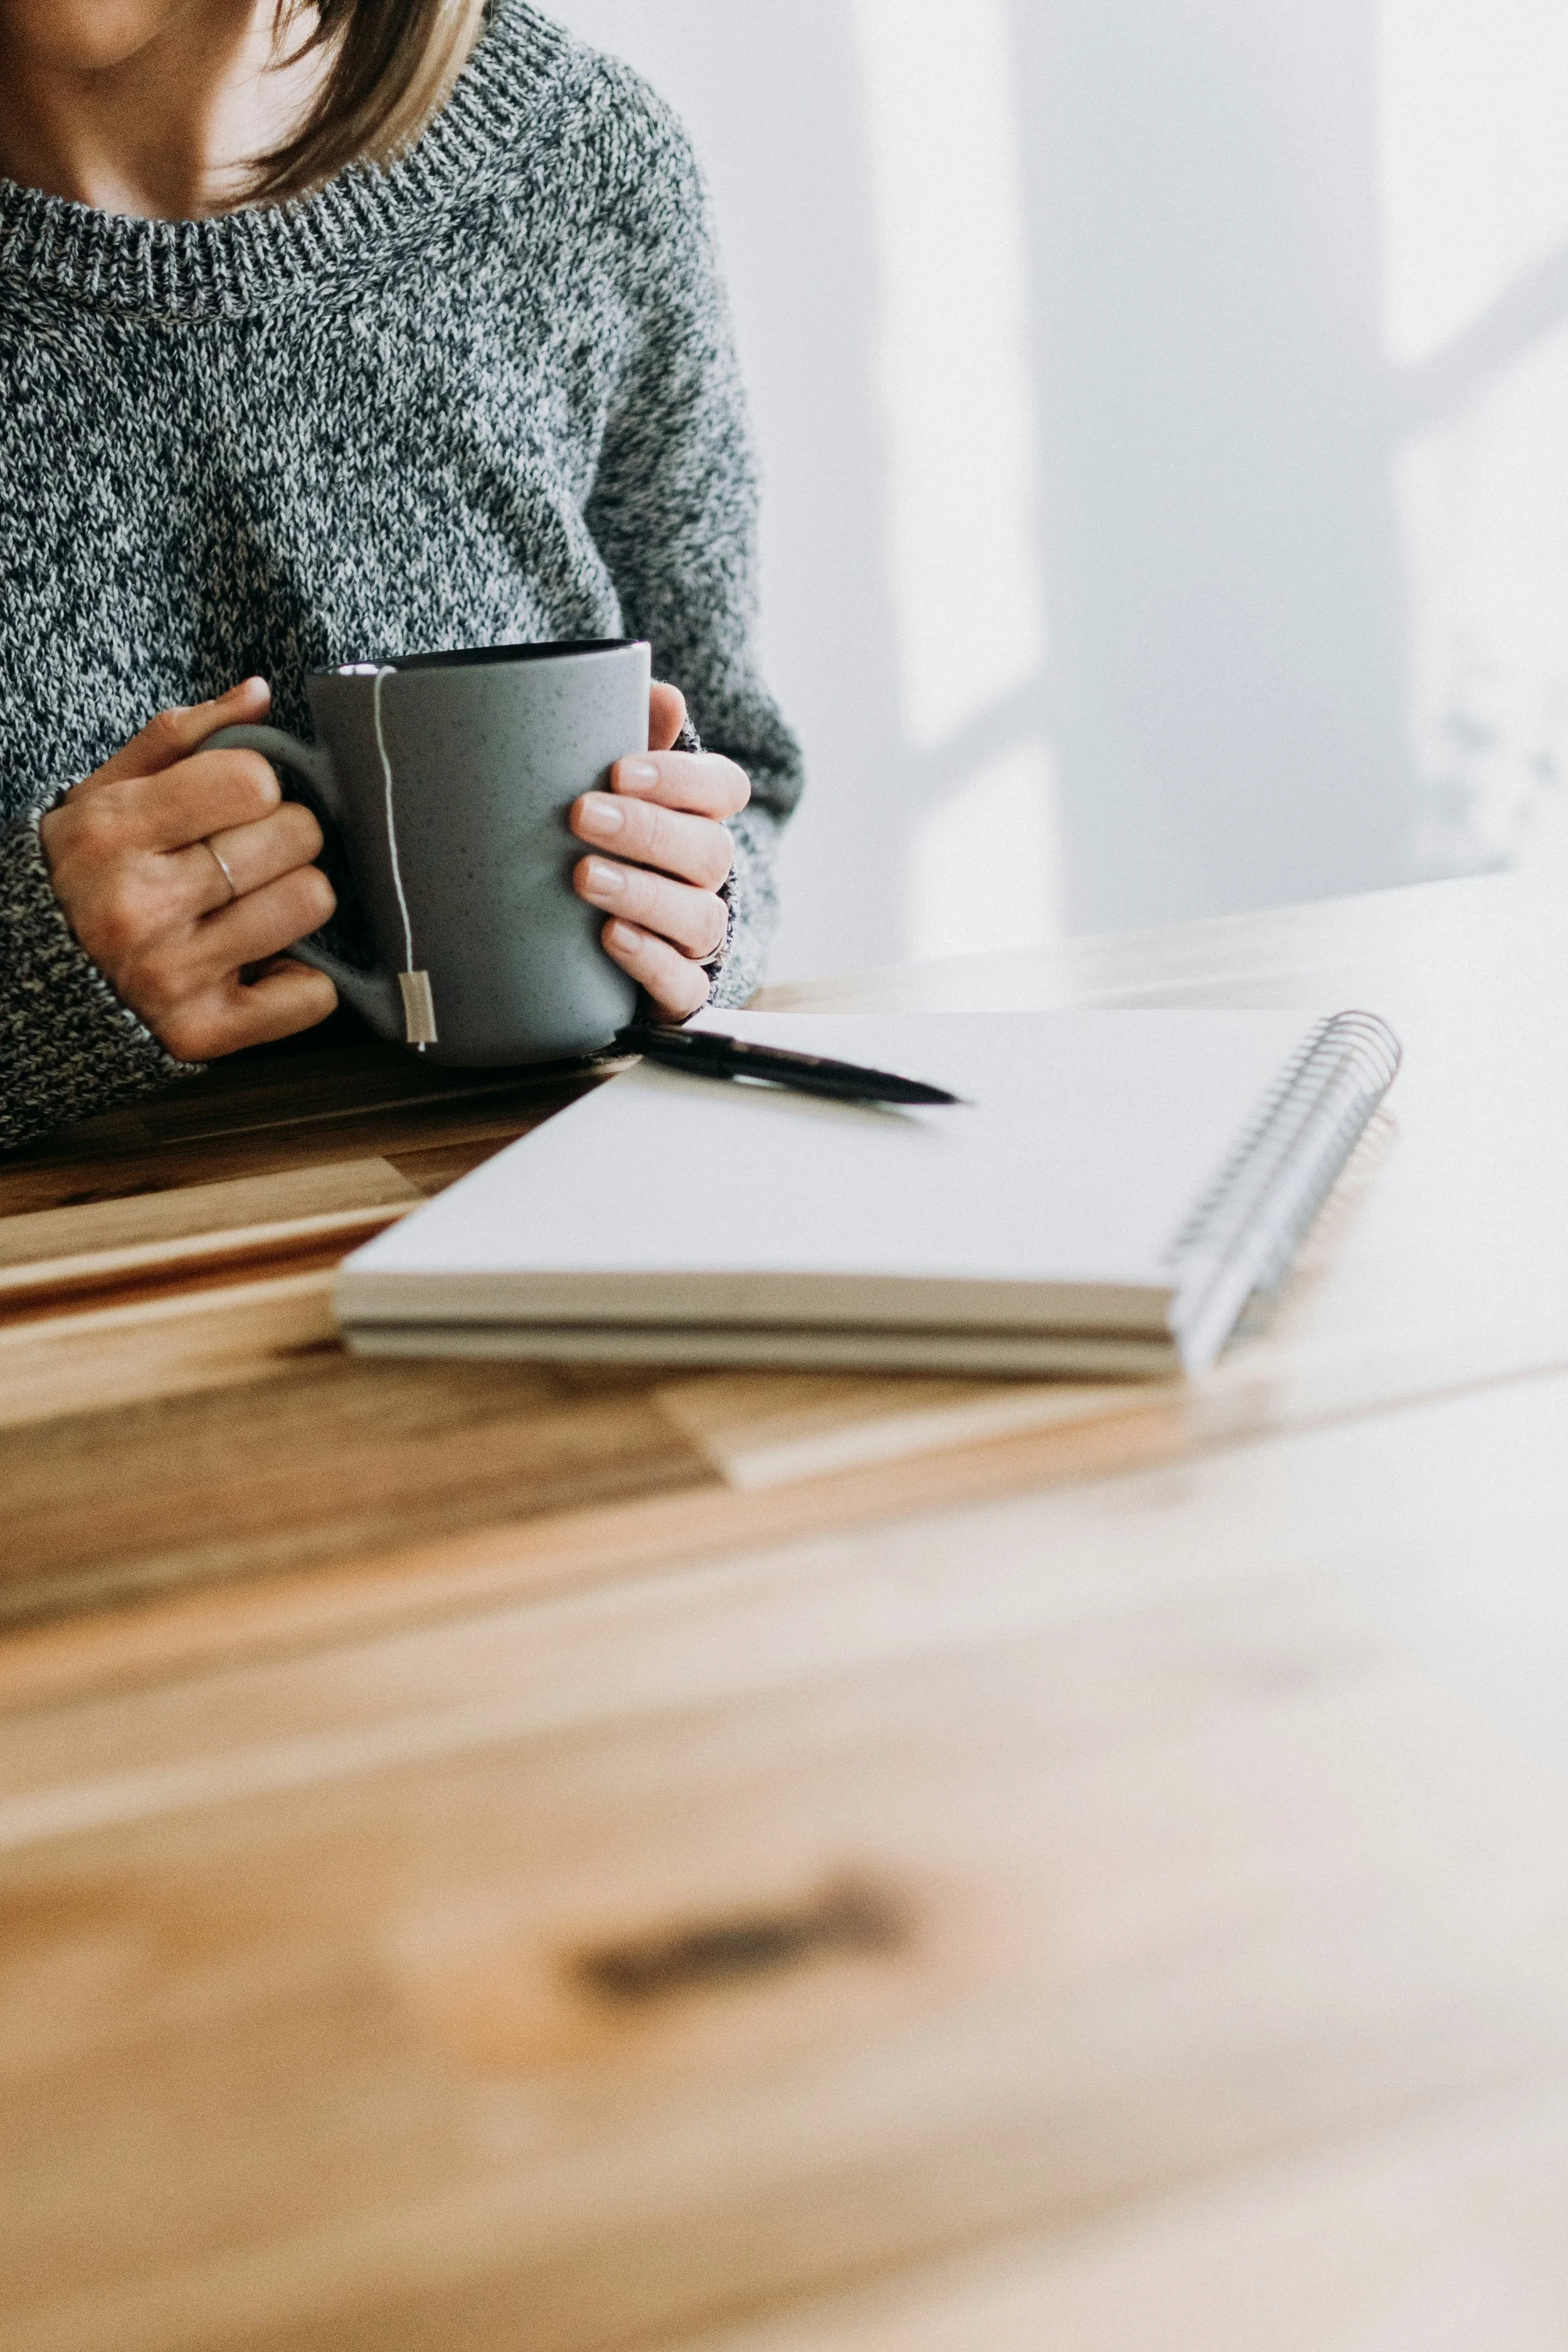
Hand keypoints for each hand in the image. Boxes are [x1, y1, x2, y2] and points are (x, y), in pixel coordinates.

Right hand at [38, 678, 338, 1062]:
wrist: (31, 978)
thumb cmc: (83, 873)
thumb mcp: (106, 794)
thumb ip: (180, 737)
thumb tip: (258, 693)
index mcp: (113, 832)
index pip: (252, 780)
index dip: (259, 786)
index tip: (238, 802)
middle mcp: (138, 905)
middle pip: (295, 839)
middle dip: (285, 838)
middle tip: (251, 855)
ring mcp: (171, 974)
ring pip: (310, 904)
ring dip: (295, 900)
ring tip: (254, 904)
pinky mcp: (201, 1032)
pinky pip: (311, 996)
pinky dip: (301, 981)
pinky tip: (261, 967)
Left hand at [569, 682, 749, 1020]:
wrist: (565, 930)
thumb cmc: (590, 835)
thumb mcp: (602, 785)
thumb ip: (628, 736)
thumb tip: (662, 695)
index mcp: (699, 816)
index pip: (721, 789)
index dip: (680, 780)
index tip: (618, 768)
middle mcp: (706, 876)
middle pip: (707, 851)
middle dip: (645, 831)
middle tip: (581, 815)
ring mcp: (695, 935)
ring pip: (698, 916)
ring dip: (643, 893)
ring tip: (585, 877)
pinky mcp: (677, 988)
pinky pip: (684, 984)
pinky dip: (651, 961)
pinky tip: (610, 937)